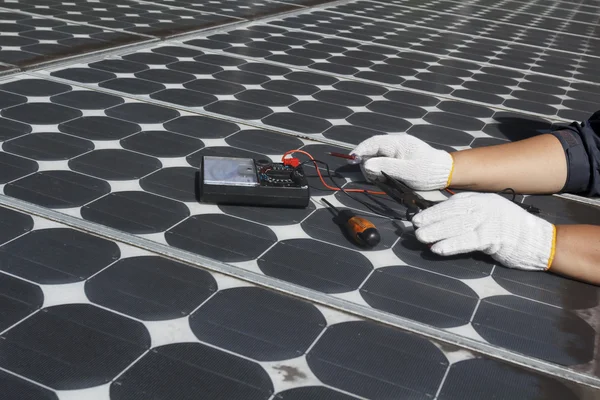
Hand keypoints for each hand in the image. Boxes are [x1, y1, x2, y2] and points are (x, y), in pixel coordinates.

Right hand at [351, 134, 453, 190]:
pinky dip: (379, 170)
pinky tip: (385, 178)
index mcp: (397, 142)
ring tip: (381, 179)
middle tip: (372, 178)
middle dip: (367, 163)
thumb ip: (385, 167)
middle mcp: (394, 143)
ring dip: (374, 169)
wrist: (443, 172)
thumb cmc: (427, 171)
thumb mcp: (407, 171)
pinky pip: (381, 162)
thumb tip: (365, 164)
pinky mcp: (396, 158)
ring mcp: (395, 150)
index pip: (373, 142)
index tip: (351, 159)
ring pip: (375, 157)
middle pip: (371, 150)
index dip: (360, 150)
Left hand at [412, 192, 555, 270]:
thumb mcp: (489, 215)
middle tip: (414, 228)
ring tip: (421, 238)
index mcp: (482, 200)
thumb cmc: (511, 230)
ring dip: (437, 232)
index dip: (434, 211)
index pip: (453, 203)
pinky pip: (469, 241)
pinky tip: (439, 249)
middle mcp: (484, 207)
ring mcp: (490, 221)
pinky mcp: (495, 237)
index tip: (417, 218)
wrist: (539, 241)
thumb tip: (441, 222)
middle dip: (431, 220)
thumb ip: (469, 215)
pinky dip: (452, 244)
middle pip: (452, 212)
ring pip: (458, 225)